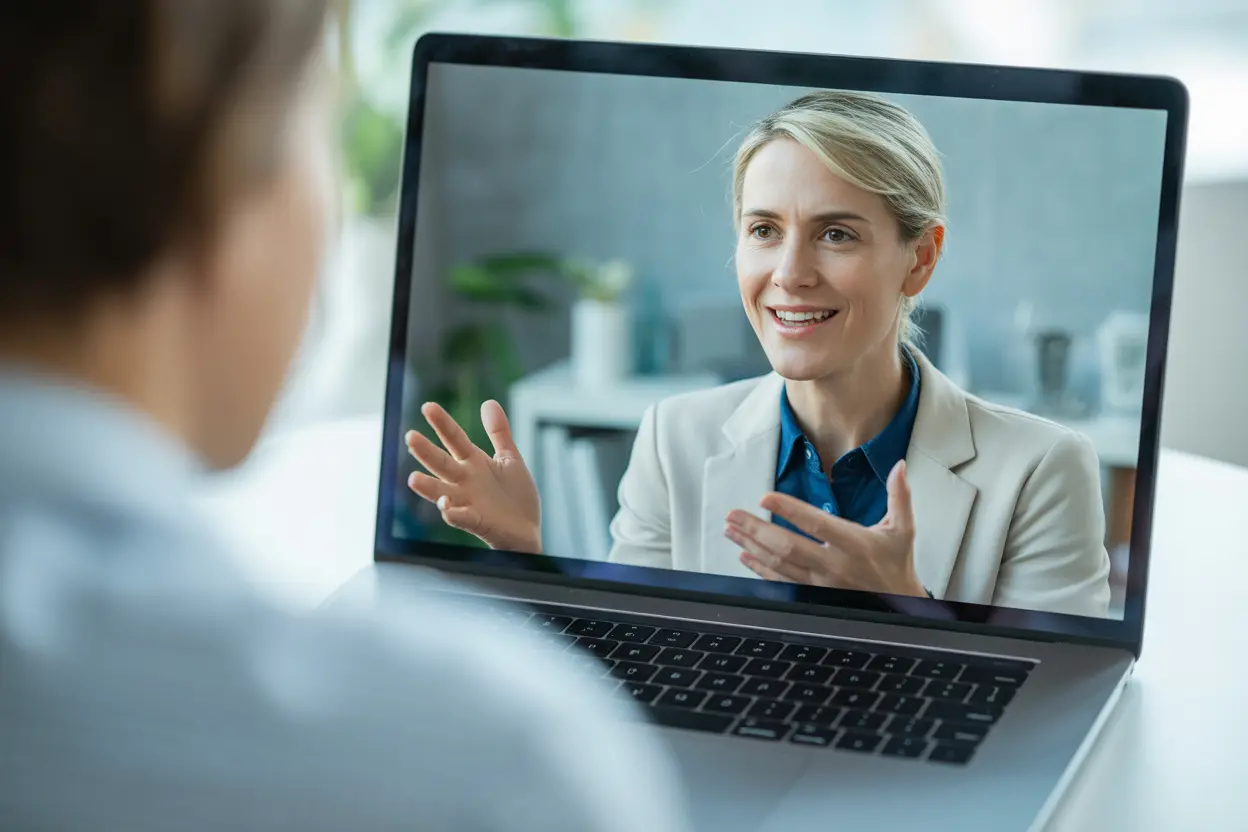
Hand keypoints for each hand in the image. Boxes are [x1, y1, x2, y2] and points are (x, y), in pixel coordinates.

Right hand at [405, 400, 542, 553]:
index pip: (454, 438)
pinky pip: (461, 518)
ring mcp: (468, 502)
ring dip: (428, 487)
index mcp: (474, 462)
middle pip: (442, 464)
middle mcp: (465, 481)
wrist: (528, 530)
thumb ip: (498, 432)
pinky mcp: (477, 522)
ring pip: (442, 492)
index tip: (427, 406)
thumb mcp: (509, 458)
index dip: (442, 423)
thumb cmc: (515, 496)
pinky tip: (446, 506)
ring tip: (413, 479)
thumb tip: (488, 402)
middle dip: (426, 452)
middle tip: (410, 437)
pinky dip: (453, 513)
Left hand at [723, 460, 925, 596]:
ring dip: (751, 546)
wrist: (900, 604)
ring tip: (731, 530)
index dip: (789, 510)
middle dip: (756, 529)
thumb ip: (899, 496)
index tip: (765, 498)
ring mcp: (822, 583)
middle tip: (733, 515)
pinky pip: (781, 582)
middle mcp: (835, 565)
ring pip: (779, 564)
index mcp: (854, 544)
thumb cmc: (897, 563)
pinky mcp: (813, 595)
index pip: (816, 524)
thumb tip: (898, 466)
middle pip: (788, 546)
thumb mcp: (903, 528)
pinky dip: (760, 569)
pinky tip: (744, 556)